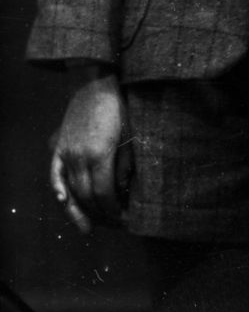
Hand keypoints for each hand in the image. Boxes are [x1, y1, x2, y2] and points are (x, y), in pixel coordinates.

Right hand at [49, 69, 130, 233]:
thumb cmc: (121, 109)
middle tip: (112, 225)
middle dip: (99, 214)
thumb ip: (126, 164)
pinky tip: (62, 202)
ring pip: (70, 189)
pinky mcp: (59, 147)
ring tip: (88, 226)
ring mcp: (66, 153)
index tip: (124, 219)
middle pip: (86, 195)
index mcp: (100, 154)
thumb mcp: (132, 135)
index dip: (113, 209)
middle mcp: (79, 157)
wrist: (97, 85)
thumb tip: (124, 190)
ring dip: (79, 209)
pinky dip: (57, 190)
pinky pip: (54, 174)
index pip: (104, 193)